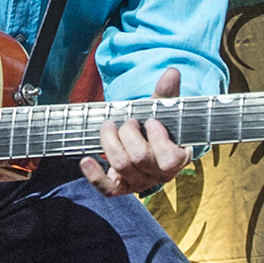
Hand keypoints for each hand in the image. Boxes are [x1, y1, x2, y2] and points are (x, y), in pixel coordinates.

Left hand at [82, 68, 192, 196]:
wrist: (146, 143)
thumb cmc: (158, 126)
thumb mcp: (163, 110)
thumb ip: (167, 94)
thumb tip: (171, 73)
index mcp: (177, 159)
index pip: (169, 159)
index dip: (158, 139)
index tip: (151, 122)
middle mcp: (159, 175)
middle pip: (139, 158)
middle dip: (129, 133)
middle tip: (128, 122)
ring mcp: (139, 183)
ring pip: (122, 167)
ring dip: (110, 142)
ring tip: (108, 126)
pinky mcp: (120, 187)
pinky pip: (107, 189)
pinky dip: (94, 175)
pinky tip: (86, 159)